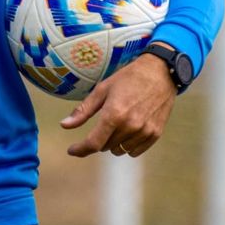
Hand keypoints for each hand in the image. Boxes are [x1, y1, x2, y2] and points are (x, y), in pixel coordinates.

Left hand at [59, 52, 176, 157]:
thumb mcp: (102, 90)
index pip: (93, 143)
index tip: (72, 150)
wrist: (160, 72)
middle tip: (103, 121)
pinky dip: (127, 145)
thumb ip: (83, 111)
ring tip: (118, 123)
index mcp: (113, 114)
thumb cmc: (127, 78)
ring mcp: (144, 131)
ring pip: (119, 150)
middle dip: (98, 139)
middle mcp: (130, 126)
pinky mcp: (155, 134)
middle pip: (105, 147)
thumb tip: (64, 126)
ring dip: (113, 143)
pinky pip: (134, 151)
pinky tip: (128, 130)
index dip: (80, 149)